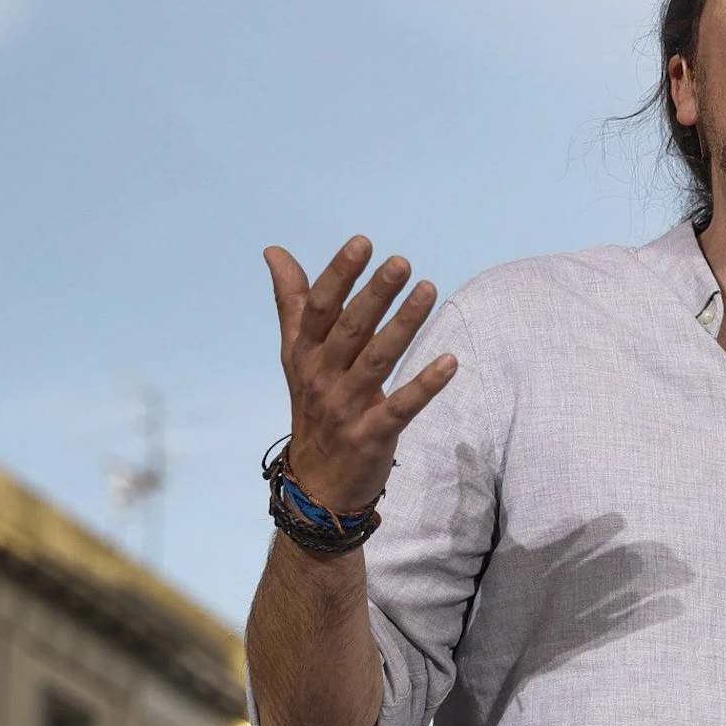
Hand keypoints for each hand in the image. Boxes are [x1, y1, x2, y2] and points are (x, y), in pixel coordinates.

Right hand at [264, 238, 458, 513]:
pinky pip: (401, 407)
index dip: (340, 275)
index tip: (363, 243)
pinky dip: (425, 385)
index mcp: (304, 353)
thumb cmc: (312, 405)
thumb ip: (294, 302)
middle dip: (375, 295)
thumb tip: (274, 250)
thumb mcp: (296, 355)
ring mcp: (345, 408)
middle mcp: (321, 378)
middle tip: (402, 262)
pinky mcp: (371, 436)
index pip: (320, 308)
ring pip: (377, 361)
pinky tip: (451, 361)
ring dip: (404, 325)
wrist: (315, 483)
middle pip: (350, 330)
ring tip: (429, 290)